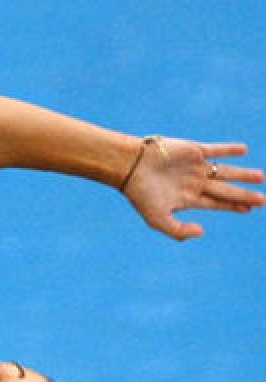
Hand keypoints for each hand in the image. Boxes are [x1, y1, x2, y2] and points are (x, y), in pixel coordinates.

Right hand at [123, 137, 264, 240]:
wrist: (130, 166)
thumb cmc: (140, 194)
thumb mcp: (158, 220)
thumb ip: (178, 231)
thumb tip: (201, 232)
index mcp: (187, 198)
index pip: (216, 203)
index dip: (233, 206)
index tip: (249, 208)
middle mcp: (194, 182)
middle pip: (225, 189)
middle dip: (243, 194)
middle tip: (263, 199)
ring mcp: (195, 166)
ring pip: (224, 171)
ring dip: (242, 174)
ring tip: (261, 177)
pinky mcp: (193, 150)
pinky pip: (215, 150)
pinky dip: (229, 150)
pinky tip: (244, 150)